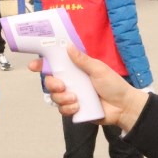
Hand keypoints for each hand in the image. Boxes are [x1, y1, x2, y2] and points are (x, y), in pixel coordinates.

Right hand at [28, 47, 148, 130]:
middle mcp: (72, 82)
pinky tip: (78, 107)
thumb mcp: (99, 69)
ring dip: (62, 98)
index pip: (56, 65)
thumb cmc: (114, 85)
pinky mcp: (74, 110)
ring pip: (55, 97)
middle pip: (50, 82)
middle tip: (62, 86)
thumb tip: (68, 47)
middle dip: (52, 85)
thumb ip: (83, 60)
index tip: (33, 66)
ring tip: (76, 100)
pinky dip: (68, 108)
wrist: (123, 107)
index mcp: (76, 70)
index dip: (42, 65)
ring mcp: (72, 96)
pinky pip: (62, 110)